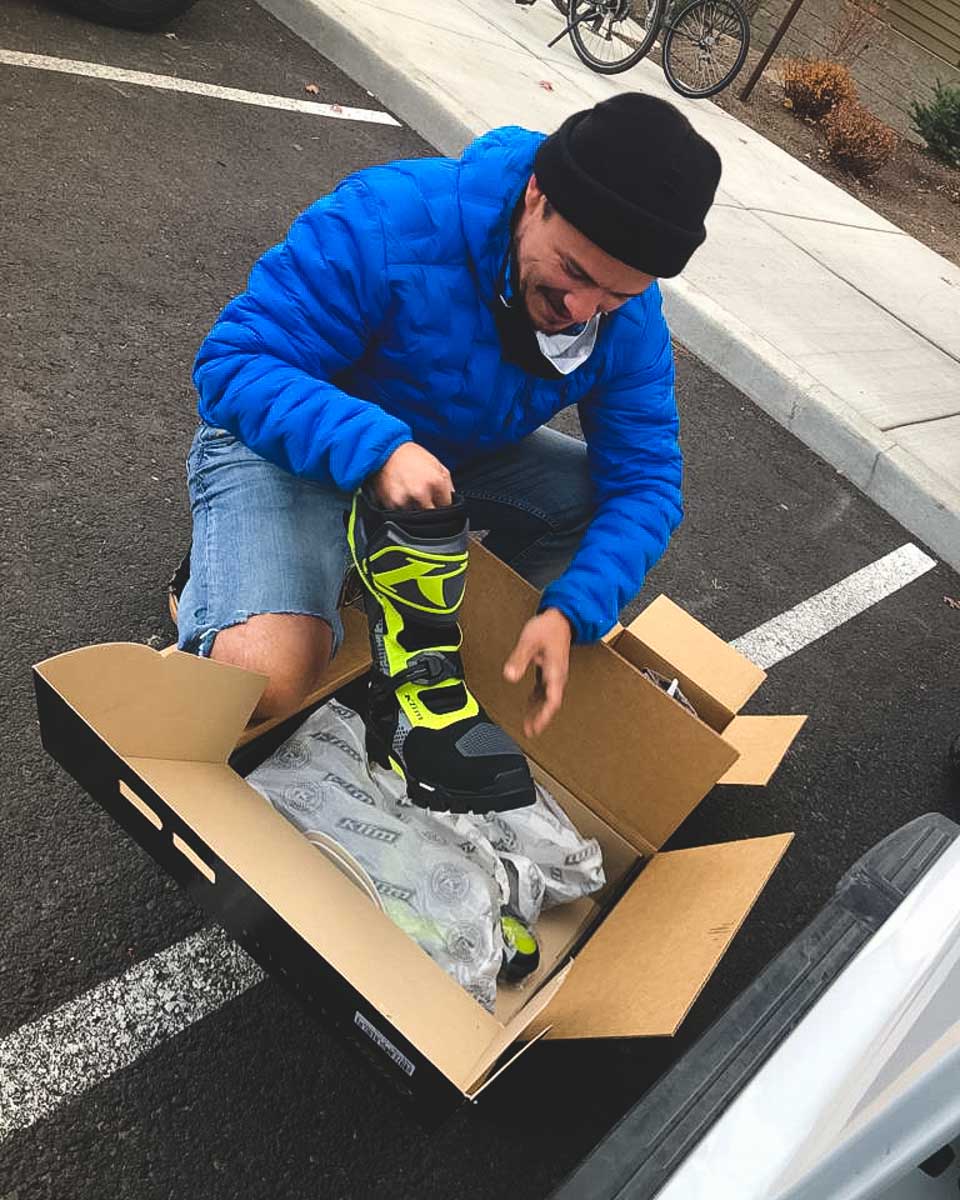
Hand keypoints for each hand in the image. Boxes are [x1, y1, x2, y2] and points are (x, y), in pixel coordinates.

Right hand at [370, 442, 452, 508]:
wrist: (386, 451)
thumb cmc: (412, 457)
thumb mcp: (437, 465)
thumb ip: (448, 485)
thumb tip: (452, 501)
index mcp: (436, 482)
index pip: (447, 507)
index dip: (444, 506)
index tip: (440, 504)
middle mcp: (421, 493)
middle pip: (433, 516)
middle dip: (431, 511)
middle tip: (425, 500)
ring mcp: (406, 500)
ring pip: (417, 519)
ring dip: (416, 512)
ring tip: (411, 496)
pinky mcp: (392, 505)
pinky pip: (402, 516)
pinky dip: (403, 510)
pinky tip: (402, 496)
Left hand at [502, 608, 572, 737]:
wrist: (561, 617)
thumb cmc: (547, 628)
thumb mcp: (529, 642)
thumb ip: (519, 659)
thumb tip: (509, 676)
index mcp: (555, 672)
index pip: (552, 700)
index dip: (544, 716)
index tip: (536, 727)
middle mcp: (557, 676)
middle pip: (551, 703)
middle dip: (541, 718)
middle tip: (530, 732)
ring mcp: (555, 674)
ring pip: (548, 698)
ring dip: (539, 711)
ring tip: (530, 725)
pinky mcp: (551, 670)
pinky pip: (545, 690)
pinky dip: (537, 700)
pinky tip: (530, 704)